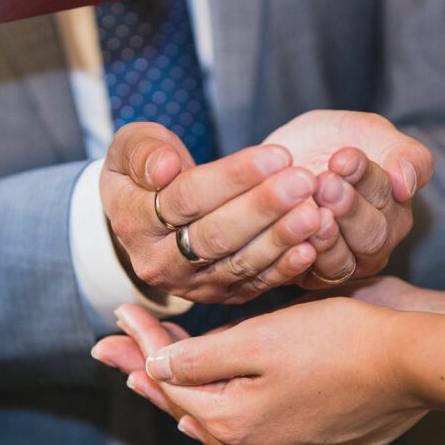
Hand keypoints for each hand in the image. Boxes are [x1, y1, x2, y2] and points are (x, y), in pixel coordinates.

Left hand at [94, 301, 428, 444]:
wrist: (416, 363)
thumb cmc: (341, 341)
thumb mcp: (259, 341)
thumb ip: (199, 359)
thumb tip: (152, 368)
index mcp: (234, 421)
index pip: (170, 380)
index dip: (141, 344)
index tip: (119, 314)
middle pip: (190, 406)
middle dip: (149, 373)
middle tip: (114, 351)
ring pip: (221, 424)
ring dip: (185, 396)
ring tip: (152, 380)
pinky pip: (258, 435)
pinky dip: (228, 417)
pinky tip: (217, 415)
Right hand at [101, 122, 322, 303]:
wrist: (147, 219)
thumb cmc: (146, 173)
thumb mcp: (129, 149)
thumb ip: (142, 151)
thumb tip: (165, 167)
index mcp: (134, 222)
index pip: (187, 198)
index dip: (234, 177)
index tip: (277, 154)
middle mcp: (159, 263)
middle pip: (217, 235)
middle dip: (264, 207)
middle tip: (304, 182)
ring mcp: (192, 285)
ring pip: (240, 263)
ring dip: (280, 238)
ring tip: (315, 211)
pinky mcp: (222, 295)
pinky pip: (255, 283)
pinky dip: (285, 268)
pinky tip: (311, 247)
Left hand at [264, 111, 432, 286]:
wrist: (284, 157)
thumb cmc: (334, 141)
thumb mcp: (371, 132)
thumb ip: (403, 155)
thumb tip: (407, 185)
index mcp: (395, 211)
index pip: (390, 198)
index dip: (367, 179)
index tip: (342, 158)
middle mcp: (374, 244)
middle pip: (371, 236)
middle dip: (349, 209)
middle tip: (325, 183)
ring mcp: (342, 264)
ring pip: (341, 262)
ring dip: (326, 237)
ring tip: (311, 209)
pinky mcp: (307, 277)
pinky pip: (306, 276)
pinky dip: (298, 258)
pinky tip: (290, 236)